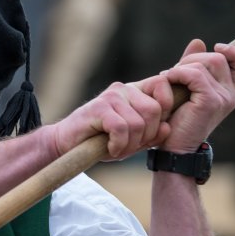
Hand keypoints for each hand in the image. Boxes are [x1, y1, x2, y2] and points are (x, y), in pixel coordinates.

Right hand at [50, 79, 172, 159]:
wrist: (67, 143)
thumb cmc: (101, 141)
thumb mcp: (132, 140)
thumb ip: (152, 135)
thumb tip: (167, 128)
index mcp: (135, 91)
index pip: (163, 86)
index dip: (166, 109)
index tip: (152, 130)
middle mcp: (124, 89)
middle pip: (154, 110)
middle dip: (147, 135)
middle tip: (132, 146)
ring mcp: (111, 96)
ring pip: (138, 123)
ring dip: (130, 144)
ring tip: (118, 149)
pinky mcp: (99, 107)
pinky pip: (121, 128)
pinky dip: (118, 145)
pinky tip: (111, 149)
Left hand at [158, 40, 234, 152]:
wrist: (174, 150)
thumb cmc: (177, 121)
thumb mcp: (186, 89)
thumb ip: (192, 66)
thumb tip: (198, 42)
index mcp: (228, 93)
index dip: (233, 52)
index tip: (215, 48)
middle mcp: (230, 96)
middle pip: (219, 58)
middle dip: (193, 59)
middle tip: (174, 72)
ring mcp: (222, 98)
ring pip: (206, 62)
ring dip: (183, 66)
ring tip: (169, 78)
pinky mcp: (210, 102)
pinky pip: (194, 74)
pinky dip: (178, 73)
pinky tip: (168, 81)